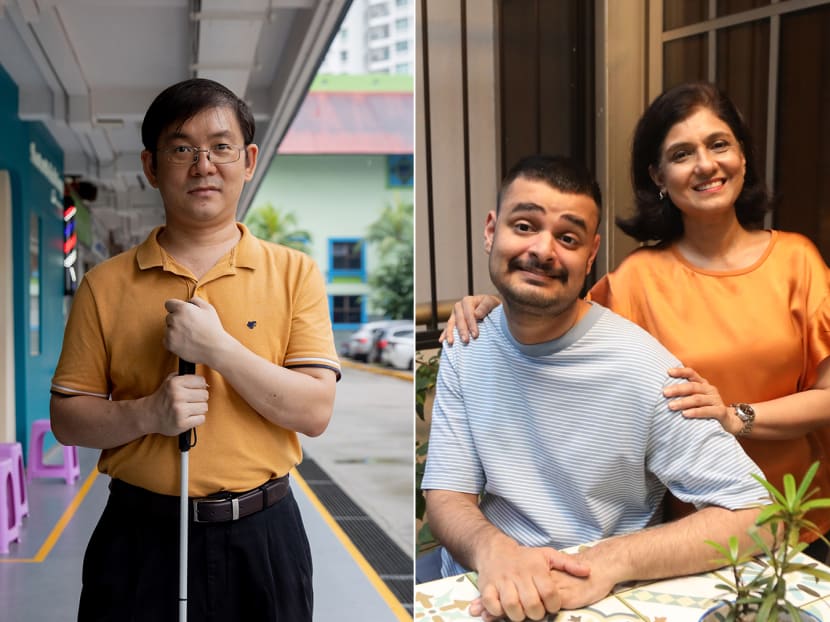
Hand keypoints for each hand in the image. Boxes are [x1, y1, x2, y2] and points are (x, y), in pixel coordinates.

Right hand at [145, 372, 208, 435]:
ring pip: (204, 407)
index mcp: (175, 383)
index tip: (194, 389)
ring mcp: (180, 410)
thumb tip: (205, 382)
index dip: (199, 386)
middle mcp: (177, 395)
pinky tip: (188, 417)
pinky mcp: (182, 423)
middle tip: (190, 401)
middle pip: (205, 395)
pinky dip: (196, 419)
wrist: (149, 415)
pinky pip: (202, 419)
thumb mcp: (170, 380)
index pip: (202, 381)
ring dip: (198, 409)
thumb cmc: (163, 397)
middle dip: (199, 398)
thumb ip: (185, 376)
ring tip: (188, 409)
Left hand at [164, 297, 227, 366]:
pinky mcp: (169, 344)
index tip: (181, 313)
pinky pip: (166, 340)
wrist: (214, 348)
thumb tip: (188, 301)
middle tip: (189, 326)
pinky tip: (185, 342)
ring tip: (189, 336)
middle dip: (177, 320)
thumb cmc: (213, 328)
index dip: (175, 308)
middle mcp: (174, 319)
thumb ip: (196, 300)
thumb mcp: (208, 309)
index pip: (169, 304)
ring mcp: (170, 332)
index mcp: (182, 308)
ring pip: (168, 329)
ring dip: (175, 331)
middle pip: (169, 317)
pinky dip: (173, 341)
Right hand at [440, 295, 501, 344]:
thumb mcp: (491, 302)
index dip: (472, 325)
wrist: (490, 307)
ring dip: (450, 333)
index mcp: (467, 301)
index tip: (475, 335)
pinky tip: (442, 341)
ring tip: (451, 342)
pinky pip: (447, 328)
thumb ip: (485, 307)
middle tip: (466, 341)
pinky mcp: (452, 321)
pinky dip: (444, 334)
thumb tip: (476, 314)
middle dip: (462, 331)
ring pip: (451, 324)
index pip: (468, 314)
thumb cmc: (491, 305)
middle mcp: (459, 306)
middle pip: (459, 319)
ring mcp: (454, 314)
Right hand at [468, 544, 589, 620]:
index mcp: (535, 568)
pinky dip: (497, 611)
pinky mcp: (486, 586)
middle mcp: (518, 574)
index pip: (549, 592)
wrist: (495, 549)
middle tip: (537, 611)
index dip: (553, 604)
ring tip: (522, 613)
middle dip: (537, 613)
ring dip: (518, 615)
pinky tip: (504, 610)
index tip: (552, 605)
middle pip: (531, 603)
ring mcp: (501, 580)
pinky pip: (491, 603)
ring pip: (511, 605)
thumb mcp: (547, 555)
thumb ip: (568, 564)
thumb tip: (588, 571)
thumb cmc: (525, 557)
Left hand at [664, 367, 738, 434]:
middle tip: (664, 393)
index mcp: (703, 384)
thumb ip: (684, 395)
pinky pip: (708, 411)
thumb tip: (662, 393)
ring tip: (671, 406)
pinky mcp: (721, 412)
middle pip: (692, 387)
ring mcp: (716, 400)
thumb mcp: (696, 399)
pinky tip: (685, 414)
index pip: (691, 373)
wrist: (729, 422)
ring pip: (698, 399)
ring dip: (683, 402)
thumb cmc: (707, 409)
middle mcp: (710, 390)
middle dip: (677, 389)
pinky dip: (696, 412)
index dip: (680, 372)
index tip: (668, 372)